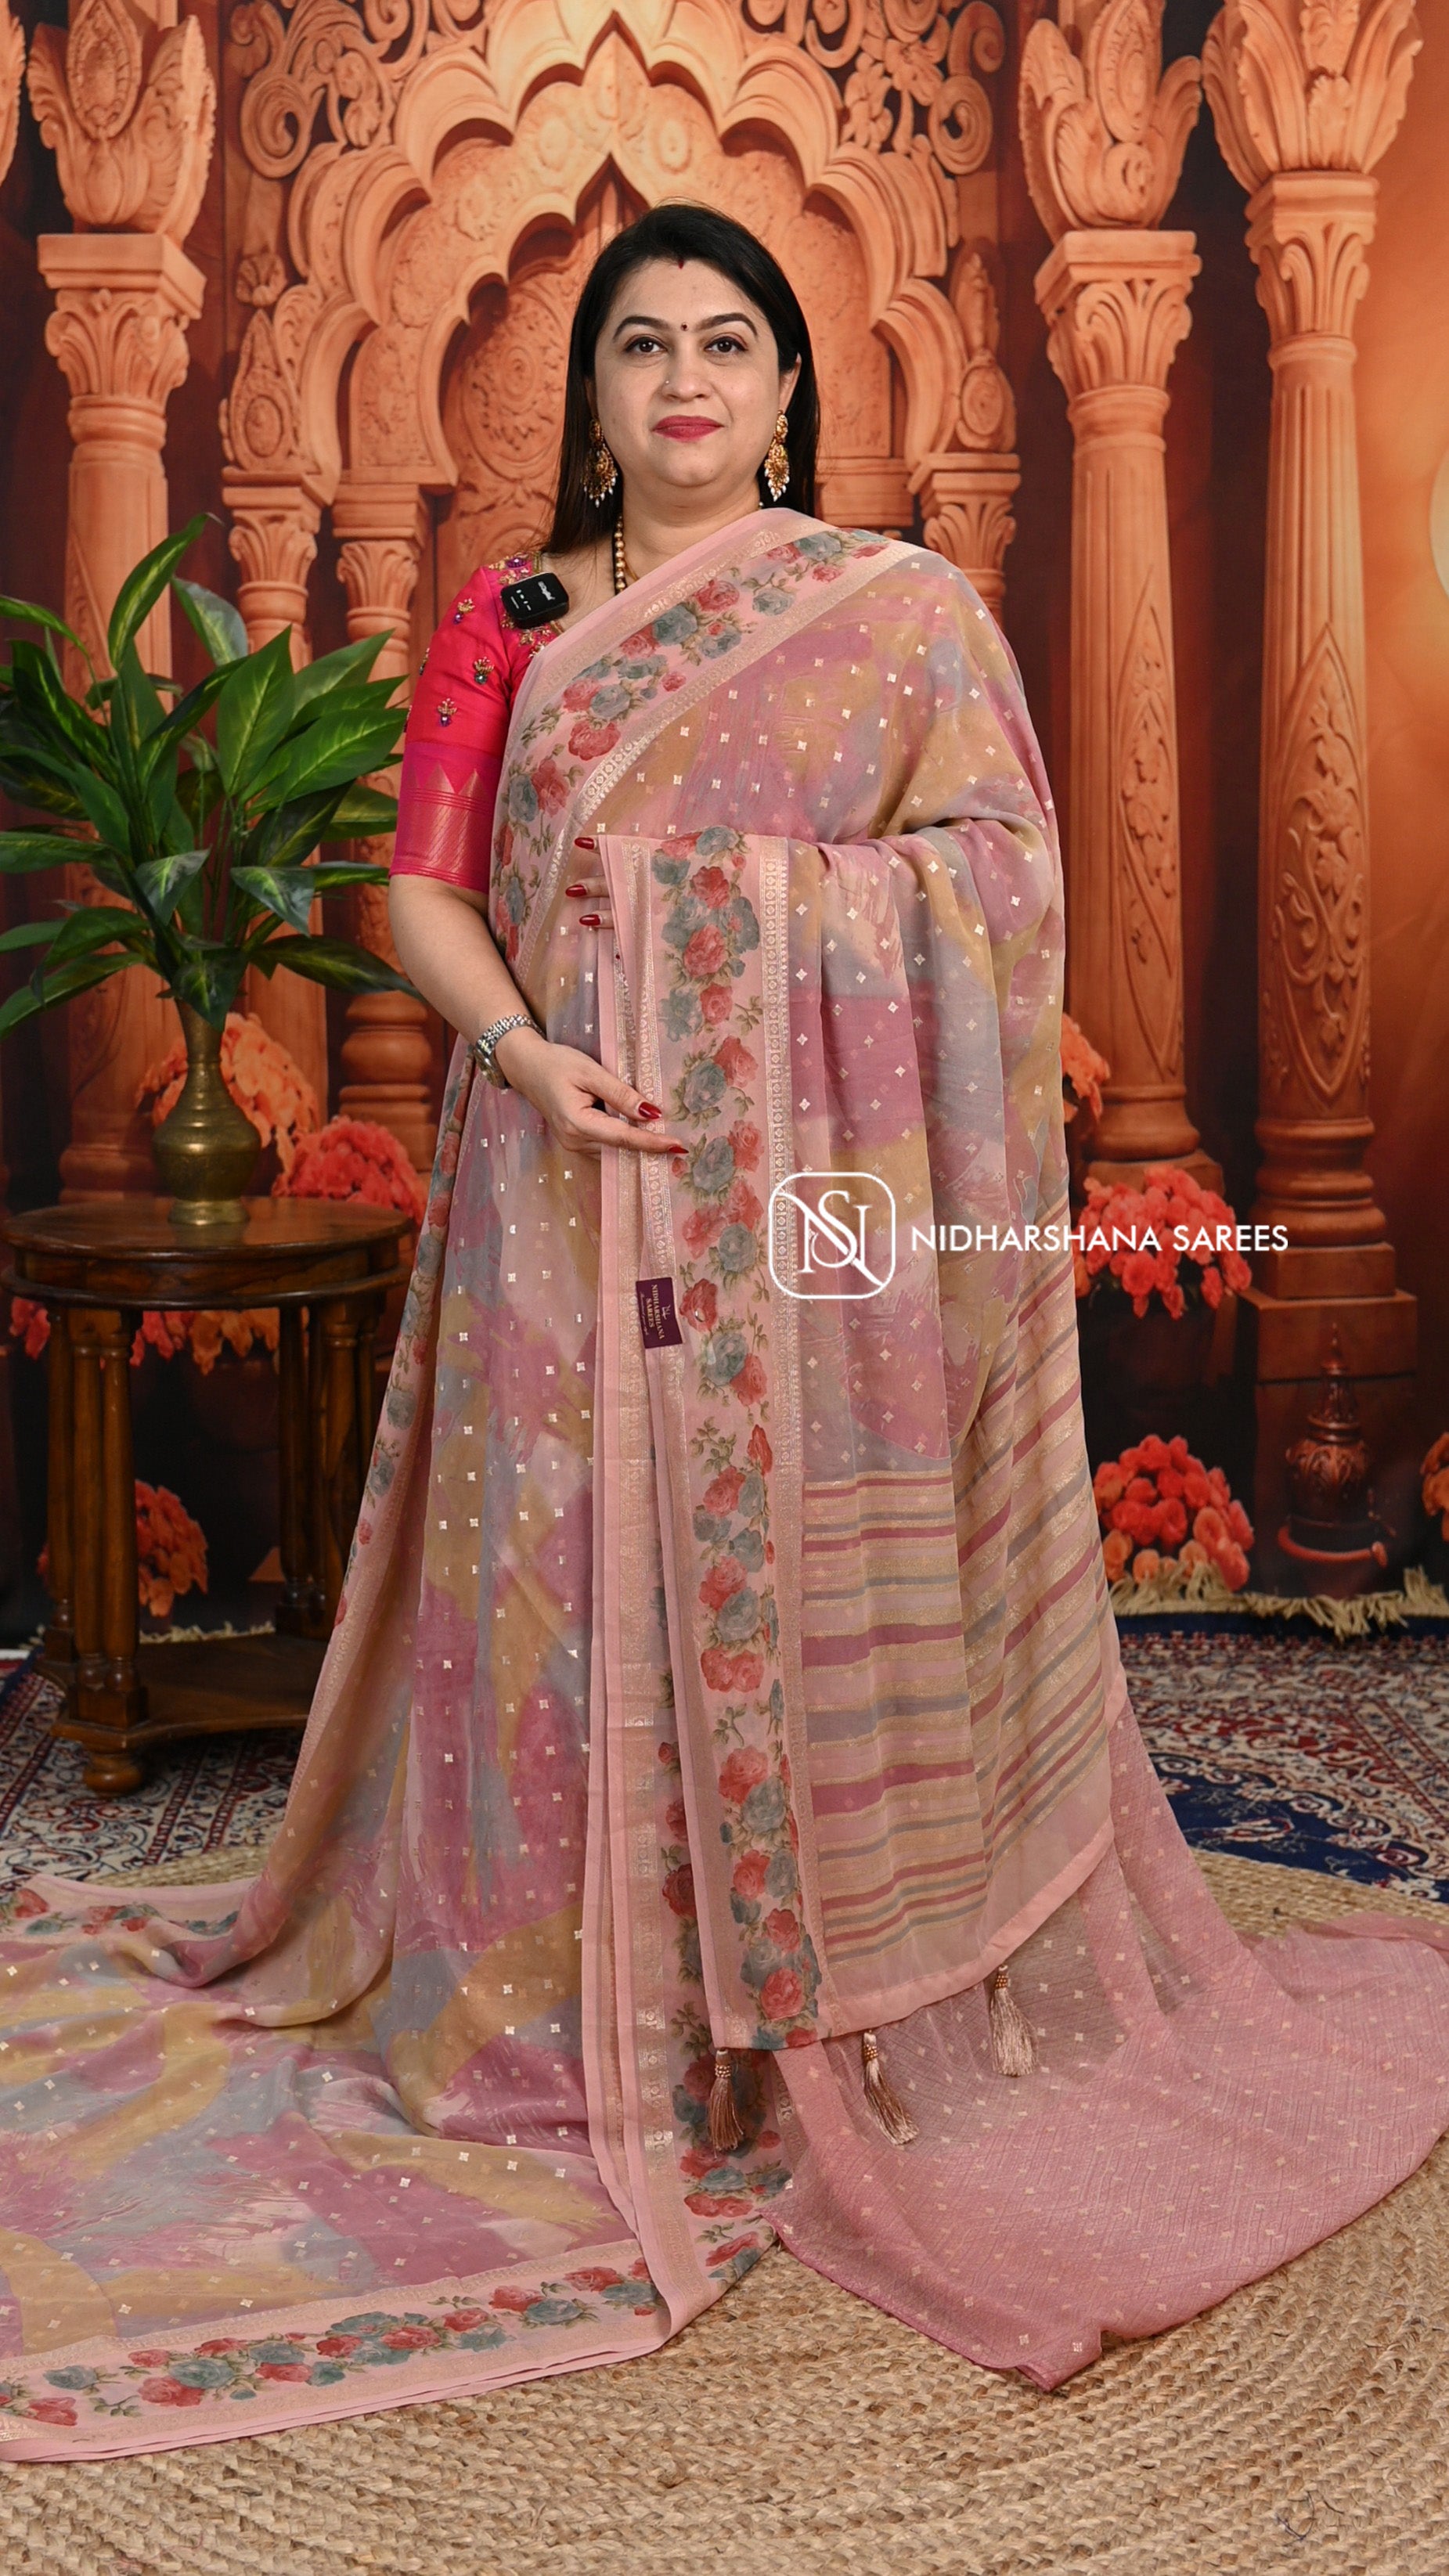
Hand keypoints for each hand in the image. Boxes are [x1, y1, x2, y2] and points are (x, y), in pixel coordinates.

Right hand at [492, 1023, 687, 1158]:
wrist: (526, 1065)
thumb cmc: (557, 1063)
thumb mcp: (591, 1071)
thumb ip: (621, 1094)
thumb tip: (651, 1114)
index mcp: (577, 1123)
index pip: (624, 1138)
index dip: (652, 1143)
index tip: (678, 1145)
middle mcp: (574, 1141)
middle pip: (620, 1150)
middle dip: (649, 1148)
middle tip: (680, 1145)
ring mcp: (573, 1144)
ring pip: (614, 1151)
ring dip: (638, 1147)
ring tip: (666, 1141)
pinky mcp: (575, 1141)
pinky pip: (606, 1147)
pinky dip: (624, 1143)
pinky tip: (642, 1136)